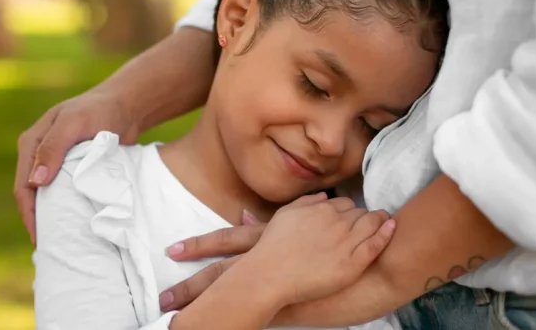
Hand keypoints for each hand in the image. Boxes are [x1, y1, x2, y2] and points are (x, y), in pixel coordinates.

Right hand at [15, 90, 138, 243]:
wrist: (125, 105)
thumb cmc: (98, 110)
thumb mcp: (74, 124)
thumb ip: (54, 148)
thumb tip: (36, 181)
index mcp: (31, 144)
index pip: (23, 186)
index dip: (29, 214)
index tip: (40, 238)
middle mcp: (38, 155)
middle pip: (31, 196)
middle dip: (37, 222)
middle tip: (50, 249)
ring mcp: (55, 164)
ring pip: (47, 198)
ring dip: (52, 218)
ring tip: (61, 245)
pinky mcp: (72, 170)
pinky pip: (64, 194)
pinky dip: (66, 210)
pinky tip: (75, 228)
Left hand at [160, 194, 394, 310]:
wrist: (373, 261)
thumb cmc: (343, 238)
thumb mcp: (309, 224)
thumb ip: (281, 221)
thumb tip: (249, 216)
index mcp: (266, 245)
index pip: (226, 243)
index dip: (199, 245)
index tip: (172, 250)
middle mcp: (264, 267)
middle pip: (220, 278)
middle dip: (190, 288)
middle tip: (162, 301)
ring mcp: (275, 292)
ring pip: (234, 302)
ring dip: (208, 313)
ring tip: (177, 325)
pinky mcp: (290, 313)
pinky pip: (258, 321)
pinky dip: (238, 324)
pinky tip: (224, 329)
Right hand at [246, 195, 394, 304]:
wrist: (270, 274)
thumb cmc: (273, 246)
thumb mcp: (285, 214)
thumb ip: (305, 202)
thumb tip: (324, 197)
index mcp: (321, 209)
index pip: (346, 204)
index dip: (350, 212)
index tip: (351, 219)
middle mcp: (336, 221)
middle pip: (361, 212)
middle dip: (365, 217)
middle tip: (368, 225)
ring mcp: (346, 242)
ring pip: (372, 223)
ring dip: (380, 221)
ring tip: (385, 223)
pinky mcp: (352, 263)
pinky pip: (375, 244)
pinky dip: (386, 233)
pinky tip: (392, 227)